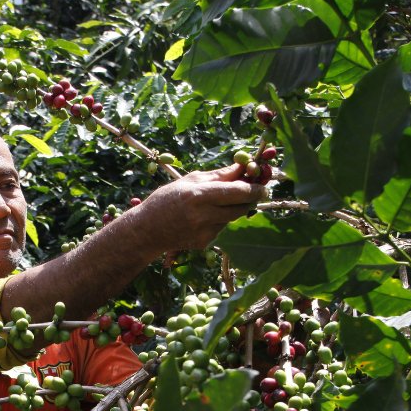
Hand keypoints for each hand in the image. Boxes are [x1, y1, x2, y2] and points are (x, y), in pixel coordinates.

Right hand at [135, 163, 267, 251]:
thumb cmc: (166, 200)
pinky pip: (221, 228)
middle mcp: (204, 215)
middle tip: (255, 192)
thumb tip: (243, 167)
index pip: (239, 191)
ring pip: (233, 218)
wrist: (147, 230)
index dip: (255, 187)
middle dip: (251, 198)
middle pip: (242, 207)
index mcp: (200, 194)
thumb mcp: (190, 180)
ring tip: (219, 203)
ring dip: (233, 209)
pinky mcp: (204, 243)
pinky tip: (202, 219)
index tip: (263, 184)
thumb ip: (219, 175)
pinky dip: (219, 221)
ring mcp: (205, 232)